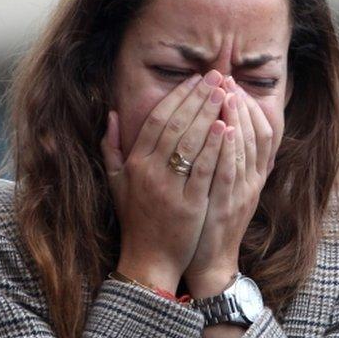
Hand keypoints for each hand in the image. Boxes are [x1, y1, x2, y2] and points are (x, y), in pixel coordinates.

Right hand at [100, 70, 227, 293]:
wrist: (148, 260)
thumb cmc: (136, 220)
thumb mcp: (116, 183)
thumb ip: (112, 148)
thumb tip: (111, 115)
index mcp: (135, 164)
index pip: (157, 121)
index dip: (177, 97)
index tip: (195, 80)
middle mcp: (150, 173)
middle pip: (176, 125)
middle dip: (198, 97)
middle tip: (217, 77)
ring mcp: (170, 189)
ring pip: (191, 143)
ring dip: (209, 114)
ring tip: (226, 93)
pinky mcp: (189, 205)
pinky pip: (204, 170)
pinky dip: (215, 147)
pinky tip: (227, 127)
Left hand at [183, 76, 277, 296]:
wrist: (209, 262)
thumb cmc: (210, 221)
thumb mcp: (224, 187)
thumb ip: (225, 158)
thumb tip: (221, 126)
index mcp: (253, 174)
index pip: (260, 130)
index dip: (249, 106)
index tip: (232, 84)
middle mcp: (253, 180)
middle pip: (255, 133)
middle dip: (241, 104)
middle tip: (226, 79)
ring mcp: (242, 193)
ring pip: (245, 148)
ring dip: (236, 119)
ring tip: (225, 93)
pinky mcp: (227, 207)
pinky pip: (230, 173)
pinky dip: (228, 149)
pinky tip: (221, 128)